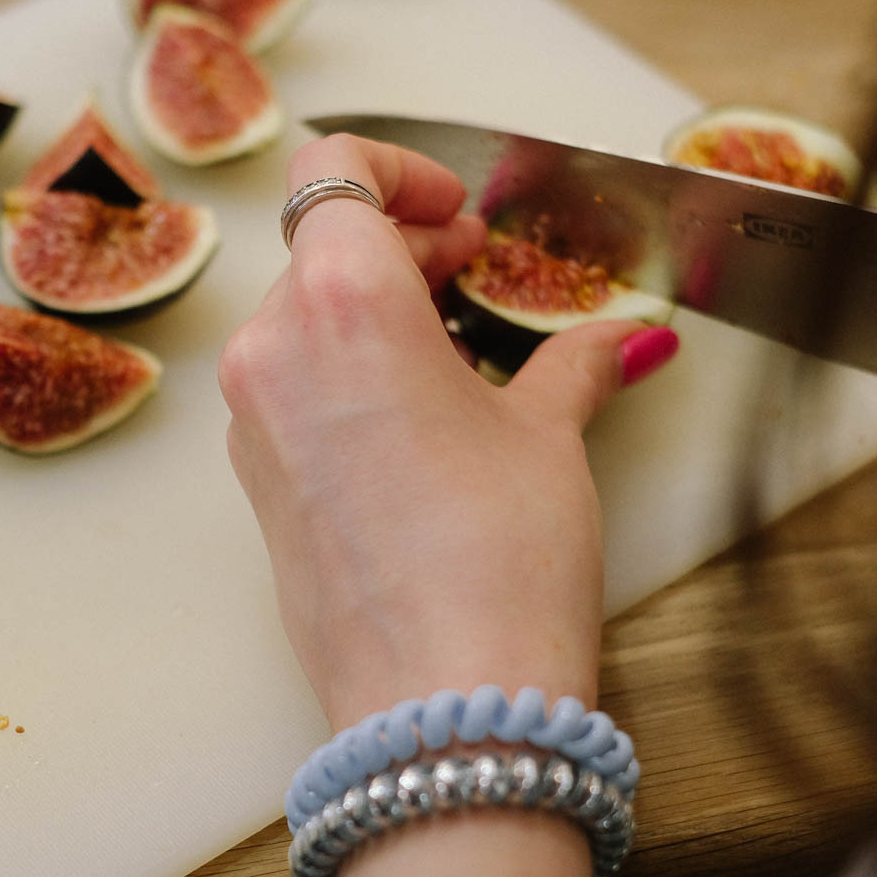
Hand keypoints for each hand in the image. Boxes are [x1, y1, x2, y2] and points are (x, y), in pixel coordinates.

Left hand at [218, 134, 678, 734]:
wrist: (441, 707)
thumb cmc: (497, 564)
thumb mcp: (549, 439)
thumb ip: (576, 363)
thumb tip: (624, 339)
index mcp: (344, 303)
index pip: (334, 169)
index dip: (399, 172)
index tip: (456, 213)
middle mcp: (276, 350)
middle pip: (321, 245)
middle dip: (403, 243)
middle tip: (477, 269)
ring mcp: (253, 419)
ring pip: (302, 316)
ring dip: (374, 308)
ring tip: (460, 344)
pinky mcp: (255, 480)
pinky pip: (292, 386)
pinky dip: (347, 370)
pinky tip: (421, 412)